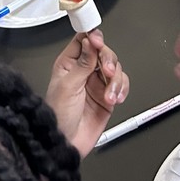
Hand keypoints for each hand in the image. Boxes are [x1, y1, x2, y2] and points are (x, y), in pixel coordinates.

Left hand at [45, 30, 129, 157]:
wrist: (66, 143)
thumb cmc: (58, 116)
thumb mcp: (68, 86)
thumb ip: (82, 63)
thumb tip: (89, 41)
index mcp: (69, 64)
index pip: (83, 41)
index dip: (92, 37)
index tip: (98, 41)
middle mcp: (84, 71)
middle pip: (103, 52)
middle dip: (108, 60)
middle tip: (107, 70)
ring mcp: (97, 84)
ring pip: (115, 69)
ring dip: (116, 80)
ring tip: (110, 94)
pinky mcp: (108, 96)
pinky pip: (121, 85)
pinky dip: (121, 89)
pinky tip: (115, 98)